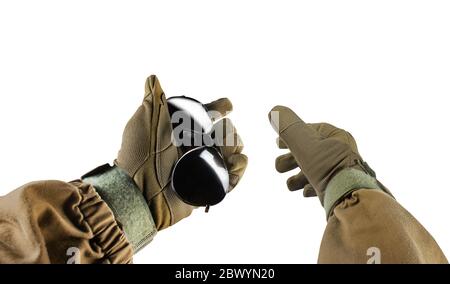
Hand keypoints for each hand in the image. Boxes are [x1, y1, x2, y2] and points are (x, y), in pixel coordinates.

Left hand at [116, 75, 246, 230]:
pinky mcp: (212, 184)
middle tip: (214, 136)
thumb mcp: (143, 122)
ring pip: (234, 147)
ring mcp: (205, 164)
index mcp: (184, 130)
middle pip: (226, 129)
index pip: (208, 115)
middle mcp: (195, 146)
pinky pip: (235, 172)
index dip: (219, 108)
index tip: (226, 106)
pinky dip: (240, 165)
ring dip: (234, 144)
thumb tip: (152, 78)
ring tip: (222, 151)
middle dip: (227, 129)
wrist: (140, 191)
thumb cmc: (139, 155)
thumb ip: (152, 99)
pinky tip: (233, 163)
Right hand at [268, 106, 386, 209]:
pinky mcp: (340, 190)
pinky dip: (310, 188)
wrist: (350, 200)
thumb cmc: (328, 168)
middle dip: (290, 160)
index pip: (310, 130)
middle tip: (280, 168)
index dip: (291, 136)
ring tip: (291, 184)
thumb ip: (288, 126)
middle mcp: (340, 153)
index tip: (277, 144)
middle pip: (308, 152)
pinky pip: (322, 186)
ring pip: (313, 170)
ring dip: (297, 177)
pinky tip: (305, 192)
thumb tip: (274, 110)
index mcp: (336, 137)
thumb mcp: (304, 143)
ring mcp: (341, 172)